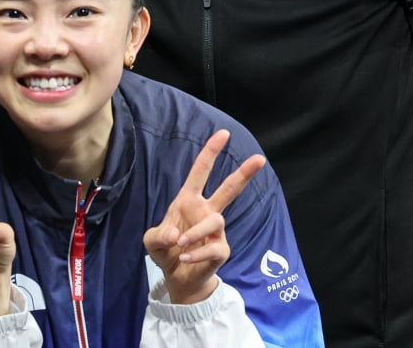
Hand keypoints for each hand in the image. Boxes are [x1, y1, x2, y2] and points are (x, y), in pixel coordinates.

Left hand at [144, 131, 265, 305]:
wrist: (177, 278)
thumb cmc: (166, 251)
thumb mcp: (152, 241)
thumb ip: (158, 236)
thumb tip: (176, 235)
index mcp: (189, 201)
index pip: (200, 172)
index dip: (210, 152)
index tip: (223, 134)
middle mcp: (206, 212)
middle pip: (229, 189)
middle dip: (244, 173)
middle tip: (260, 158)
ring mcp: (216, 231)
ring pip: (215, 221)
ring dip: (196, 232)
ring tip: (180, 244)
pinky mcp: (221, 250)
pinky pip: (213, 248)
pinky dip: (196, 254)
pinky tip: (185, 257)